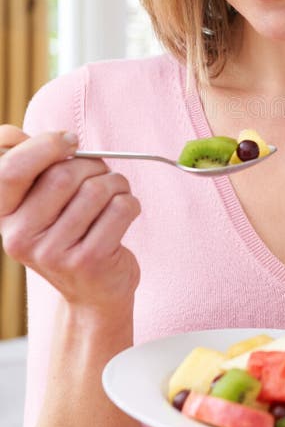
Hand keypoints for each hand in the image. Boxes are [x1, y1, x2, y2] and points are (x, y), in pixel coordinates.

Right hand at [0, 126, 140, 311]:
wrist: (93, 292)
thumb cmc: (70, 233)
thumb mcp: (39, 203)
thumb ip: (25, 165)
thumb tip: (9, 133)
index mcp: (3, 216)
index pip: (10, 170)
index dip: (44, 145)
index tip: (71, 141)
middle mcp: (20, 238)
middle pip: (63, 174)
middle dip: (93, 165)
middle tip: (102, 175)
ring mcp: (53, 254)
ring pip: (97, 189)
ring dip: (117, 184)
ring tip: (116, 195)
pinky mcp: (88, 262)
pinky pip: (121, 208)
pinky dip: (130, 203)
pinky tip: (125, 214)